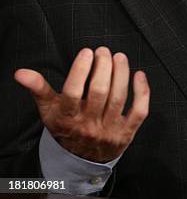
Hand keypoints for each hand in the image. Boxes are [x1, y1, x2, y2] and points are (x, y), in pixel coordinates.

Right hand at [14, 46, 149, 161]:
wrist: (82, 158)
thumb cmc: (65, 125)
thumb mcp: (49, 109)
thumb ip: (38, 88)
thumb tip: (21, 72)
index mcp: (68, 118)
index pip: (73, 92)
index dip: (81, 70)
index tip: (87, 52)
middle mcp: (89, 125)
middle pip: (99, 92)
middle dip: (103, 67)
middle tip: (103, 51)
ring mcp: (109, 130)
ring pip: (119, 98)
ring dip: (121, 73)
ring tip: (119, 57)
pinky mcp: (127, 132)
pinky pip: (139, 111)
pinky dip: (142, 92)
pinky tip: (139, 74)